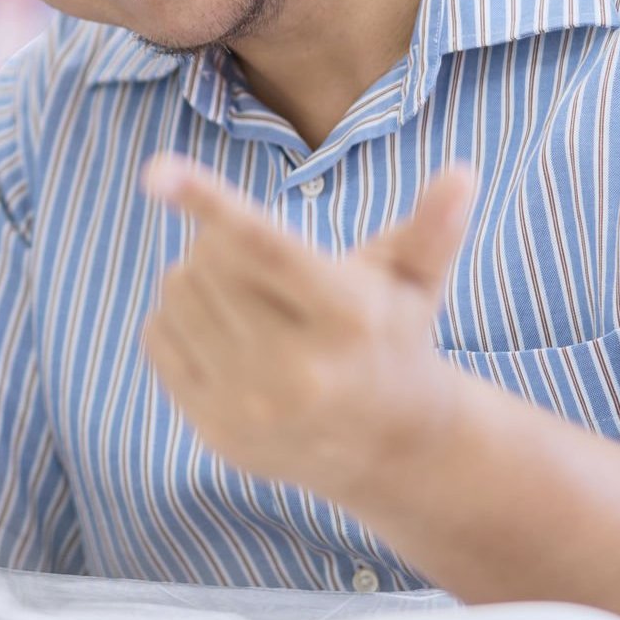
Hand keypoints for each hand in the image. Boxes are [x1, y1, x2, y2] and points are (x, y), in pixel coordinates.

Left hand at [138, 156, 477, 502]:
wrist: (390, 450)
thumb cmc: (395, 340)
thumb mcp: (418, 283)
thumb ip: (434, 228)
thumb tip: (463, 173)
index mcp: (346, 316)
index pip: (262, 247)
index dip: (207, 202)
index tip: (156, 170)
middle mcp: (298, 368)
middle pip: (208, 262)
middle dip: (218, 241)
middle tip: (253, 258)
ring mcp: (252, 404)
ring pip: (177, 294)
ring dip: (194, 277)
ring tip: (240, 294)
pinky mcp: (215, 428)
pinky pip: (157, 338)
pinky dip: (175, 319)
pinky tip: (219, 331)